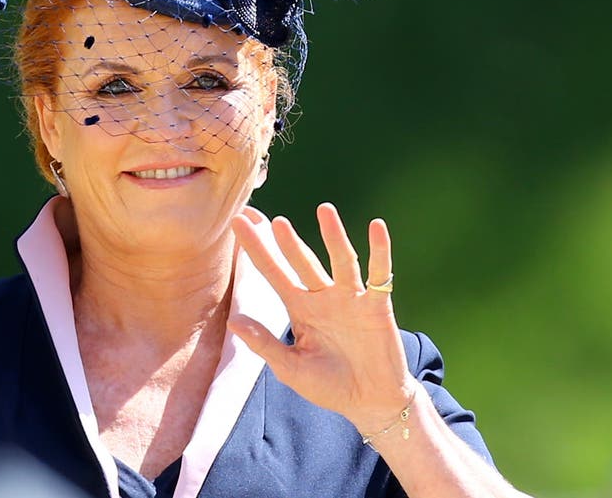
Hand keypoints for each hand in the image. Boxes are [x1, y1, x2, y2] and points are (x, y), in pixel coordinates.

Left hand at [228, 203, 415, 430]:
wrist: (370, 402)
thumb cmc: (328, 386)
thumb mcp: (291, 368)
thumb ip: (265, 344)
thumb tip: (232, 321)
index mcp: (298, 308)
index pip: (272, 273)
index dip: (255, 249)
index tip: (237, 223)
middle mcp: (322, 296)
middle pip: (303, 262)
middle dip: (288, 242)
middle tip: (272, 219)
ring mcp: (350, 298)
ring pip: (340, 260)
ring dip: (333, 236)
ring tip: (324, 210)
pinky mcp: (377, 306)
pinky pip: (379, 274)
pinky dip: (380, 251)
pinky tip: (376, 228)